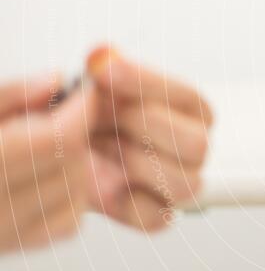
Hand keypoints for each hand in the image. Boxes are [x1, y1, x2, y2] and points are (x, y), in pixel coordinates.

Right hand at [0, 75, 97, 252]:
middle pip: (70, 161)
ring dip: (74, 160)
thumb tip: (56, 80)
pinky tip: (44, 174)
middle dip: (76, 130)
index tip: (84, 90)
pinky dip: (69, 194)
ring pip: (75, 190)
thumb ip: (10, 94)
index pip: (58, 138)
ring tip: (44, 143)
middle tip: (61, 111)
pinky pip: (67, 220)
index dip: (81, 108)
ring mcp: (2, 234)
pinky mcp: (10, 247)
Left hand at [84, 46, 213, 230]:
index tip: (105, 70)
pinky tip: (110, 182)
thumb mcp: (87, 85)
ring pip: (186, 183)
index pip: (188, 97)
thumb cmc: (85, 115)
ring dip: (139, 164)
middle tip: (102, 113)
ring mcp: (177, 181)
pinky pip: (160, 217)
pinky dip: (133, 203)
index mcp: (190, 109)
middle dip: (144, 127)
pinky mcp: (155, 212)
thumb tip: (103, 53)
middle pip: (198, 144)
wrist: (61, 151)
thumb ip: (98, 70)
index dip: (147, 84)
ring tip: (103, 147)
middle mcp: (191, 145)